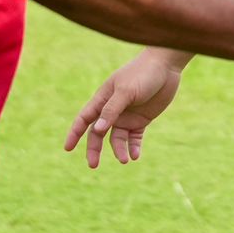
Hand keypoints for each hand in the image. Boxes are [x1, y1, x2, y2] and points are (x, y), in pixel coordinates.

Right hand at [63, 51, 182, 167]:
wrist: (165, 67)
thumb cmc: (142, 74)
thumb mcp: (125, 92)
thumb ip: (111, 111)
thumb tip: (96, 130)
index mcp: (102, 99)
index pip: (84, 119)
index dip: (74, 133)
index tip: (67, 148)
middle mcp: (112, 110)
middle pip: (98, 133)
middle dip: (94, 149)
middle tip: (93, 165)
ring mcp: (127, 116)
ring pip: (117, 138)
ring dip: (118, 150)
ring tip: (125, 160)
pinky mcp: (141, 120)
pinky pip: (134, 138)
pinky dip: (133, 147)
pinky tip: (135, 155)